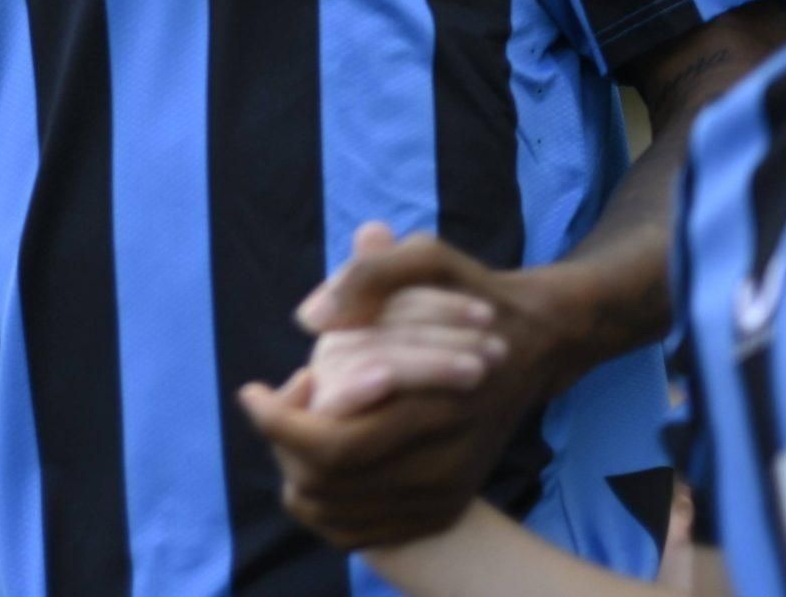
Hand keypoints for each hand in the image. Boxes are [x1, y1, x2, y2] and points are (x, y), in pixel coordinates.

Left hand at [244, 223, 584, 547]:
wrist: (534, 342)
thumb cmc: (474, 293)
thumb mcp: (430, 259)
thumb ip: (370, 276)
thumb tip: (311, 319)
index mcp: (438, 411)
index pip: (334, 447)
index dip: (280, 424)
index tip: (251, 390)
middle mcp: (445, 468)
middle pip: (329, 485)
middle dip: (285, 445)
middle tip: (277, 401)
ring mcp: (446, 495)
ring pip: (340, 511)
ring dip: (300, 470)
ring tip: (301, 418)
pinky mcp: (444, 508)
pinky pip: (364, 526)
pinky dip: (327, 496)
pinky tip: (320, 449)